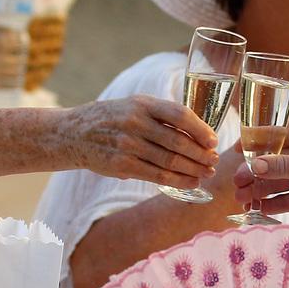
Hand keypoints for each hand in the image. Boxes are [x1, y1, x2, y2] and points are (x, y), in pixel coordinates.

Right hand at [64, 95, 218, 189]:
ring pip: (170, 161)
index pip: (179, 115)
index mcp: (142, 104)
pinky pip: (157, 176)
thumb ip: (162, 114)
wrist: (74, 133)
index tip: (213, 141)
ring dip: (194, 170)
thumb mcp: (134, 105)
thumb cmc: (113, 118)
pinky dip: (179, 181)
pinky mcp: (122, 166)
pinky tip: (191, 183)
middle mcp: (135, 123)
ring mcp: (128, 146)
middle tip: (214, 161)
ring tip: (207, 173)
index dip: (200, 130)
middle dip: (201, 154)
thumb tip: (198, 132)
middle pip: (178, 142)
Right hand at [233, 119, 288, 226]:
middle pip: (272, 161)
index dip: (256, 140)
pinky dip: (270, 204)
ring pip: (275, 182)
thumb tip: (253, 165)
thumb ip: (284, 166)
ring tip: (241, 199)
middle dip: (253, 172)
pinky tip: (256, 208)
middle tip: (237, 182)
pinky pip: (284, 199)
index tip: (236, 150)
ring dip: (258, 190)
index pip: (277, 134)